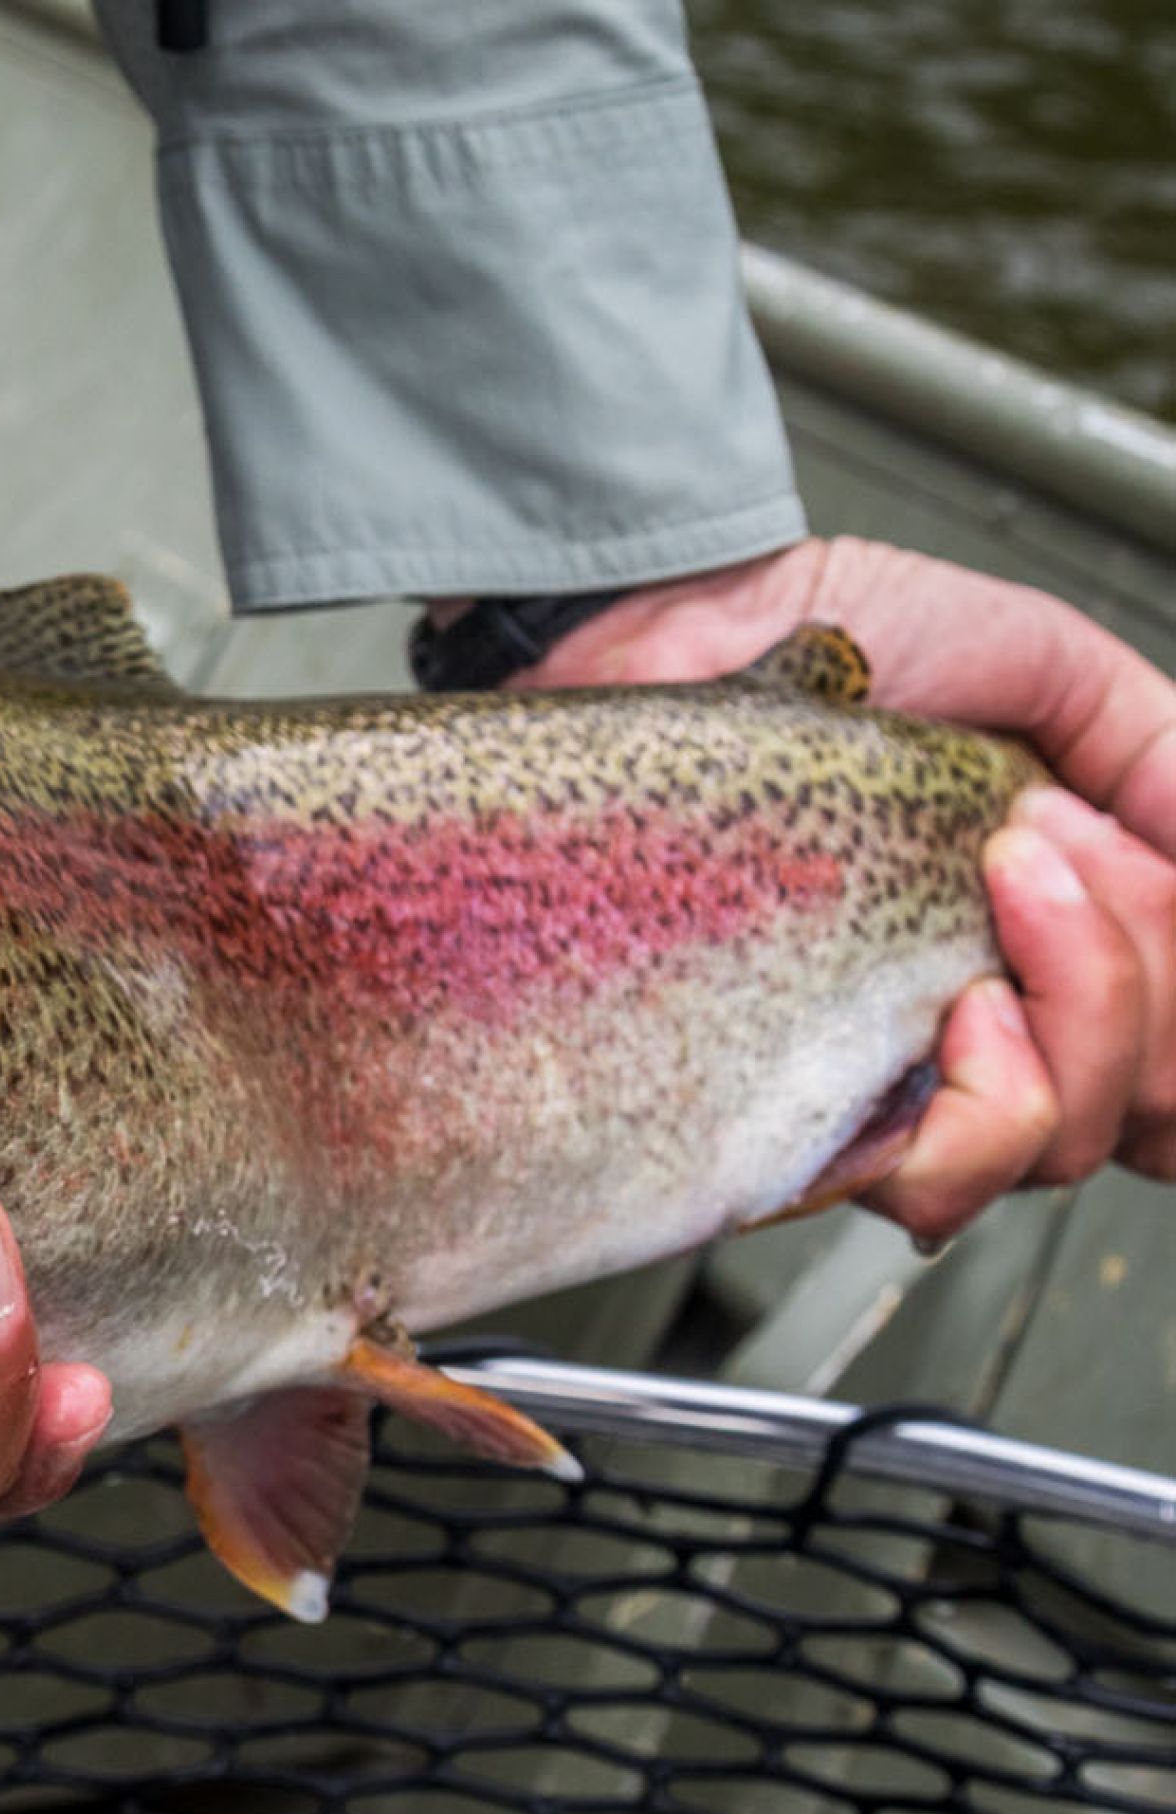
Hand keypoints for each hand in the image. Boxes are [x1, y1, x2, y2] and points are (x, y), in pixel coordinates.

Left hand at [516, 536, 1175, 1234]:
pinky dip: (996, 1102)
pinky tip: (961, 1007)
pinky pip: (935, 1181)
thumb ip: (1154, 751)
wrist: (688, 629)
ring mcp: (889, 1061)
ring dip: (1084, 1010)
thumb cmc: (837, 649)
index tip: (1110, 840)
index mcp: (1042, 936)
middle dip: (1133, 962)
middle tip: (1037, 839)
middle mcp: (978, 1015)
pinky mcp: (798, 1095)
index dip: (1173, 969)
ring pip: (1059, 1145)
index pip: (1170, 1046)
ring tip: (1004, 888)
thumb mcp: (1041, 666)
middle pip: (1144, 1102)